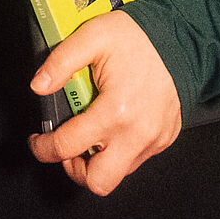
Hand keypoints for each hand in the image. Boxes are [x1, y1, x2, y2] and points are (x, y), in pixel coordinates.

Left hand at [27, 10, 181, 194]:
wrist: (181, 40)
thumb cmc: (138, 38)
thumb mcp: (91, 37)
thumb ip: (60, 62)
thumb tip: (38, 86)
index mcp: (115, 110)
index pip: (67, 147)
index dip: (43, 148)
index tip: (38, 141)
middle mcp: (137, 133)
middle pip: (99, 182)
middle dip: (75, 169)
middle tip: (66, 147)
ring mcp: (154, 140)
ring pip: (118, 174)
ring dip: (97, 160)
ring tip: (89, 132)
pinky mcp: (164, 140)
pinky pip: (135, 159)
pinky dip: (118, 150)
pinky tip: (111, 125)